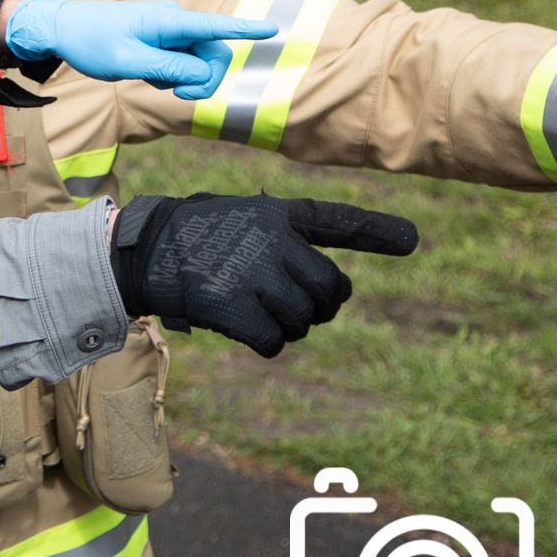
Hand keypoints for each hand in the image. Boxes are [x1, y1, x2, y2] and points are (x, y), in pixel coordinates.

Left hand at [5, 0, 278, 98]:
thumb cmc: (91, 43)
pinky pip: (183, 61)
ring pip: (199, 60)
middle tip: (177, 95)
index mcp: (168, 20)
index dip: (245, 30)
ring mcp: (170, 29)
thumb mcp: (127, 62)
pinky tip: (148, 74)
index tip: (273, 29)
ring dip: (184, 79)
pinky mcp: (164, 39)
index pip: (214, 26)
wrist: (64, 29)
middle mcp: (175, 20)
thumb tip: (202, 72)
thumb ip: (167, 68)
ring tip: (150, 78)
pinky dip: (173, 75)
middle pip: (214, 53)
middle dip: (204, 79)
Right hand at [111, 194, 417, 355]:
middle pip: (330, 290)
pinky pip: (273, 342)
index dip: (377, 231)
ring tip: (258, 310)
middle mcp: (272, 239)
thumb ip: (287, 242)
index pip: (337, 220)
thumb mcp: (244, 219)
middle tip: (295, 306)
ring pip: (303, 320)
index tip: (412, 239)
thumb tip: (328, 293)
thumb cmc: (199, 236)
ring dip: (288, 326)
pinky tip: (243, 327)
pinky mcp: (231, 305)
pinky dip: (265, 343)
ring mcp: (252, 272)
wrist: (143, 251)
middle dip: (320, 306)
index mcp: (278, 213)